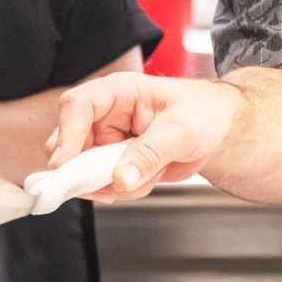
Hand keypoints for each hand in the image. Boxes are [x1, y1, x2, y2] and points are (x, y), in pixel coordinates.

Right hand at [46, 72, 242, 201]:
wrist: (218, 130)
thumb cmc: (203, 113)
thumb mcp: (181, 130)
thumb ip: (150, 153)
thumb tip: (121, 178)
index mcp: (118, 92)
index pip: (78, 106)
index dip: (67, 135)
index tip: (63, 165)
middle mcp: (105, 115)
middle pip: (69, 144)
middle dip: (88, 170)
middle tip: (110, 186)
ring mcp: (107, 141)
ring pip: (85, 172)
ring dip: (115, 183)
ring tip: (152, 173)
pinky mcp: (114, 163)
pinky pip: (104, 185)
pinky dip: (126, 190)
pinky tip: (151, 177)